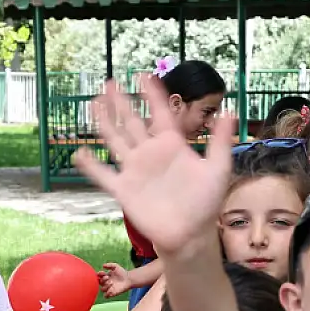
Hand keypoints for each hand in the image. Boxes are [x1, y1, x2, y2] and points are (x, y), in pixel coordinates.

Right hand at [73, 79, 233, 256]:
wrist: (190, 235)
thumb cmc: (205, 204)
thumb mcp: (217, 169)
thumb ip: (219, 141)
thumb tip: (229, 111)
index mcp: (171, 145)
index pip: (160, 113)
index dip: (152, 95)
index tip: (143, 75)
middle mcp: (150, 154)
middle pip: (131, 122)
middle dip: (121, 102)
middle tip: (110, 82)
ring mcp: (135, 171)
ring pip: (115, 140)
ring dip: (104, 123)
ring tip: (94, 103)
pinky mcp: (124, 190)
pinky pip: (104, 175)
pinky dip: (91, 165)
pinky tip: (80, 153)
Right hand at [98, 263, 132, 297]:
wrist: (129, 279)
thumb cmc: (122, 272)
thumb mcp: (116, 266)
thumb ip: (109, 265)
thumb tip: (103, 265)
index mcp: (106, 276)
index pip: (99, 276)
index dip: (99, 274)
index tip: (103, 273)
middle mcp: (106, 282)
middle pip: (100, 282)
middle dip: (103, 280)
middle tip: (108, 277)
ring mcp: (109, 288)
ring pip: (102, 289)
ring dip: (105, 286)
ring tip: (111, 283)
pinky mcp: (112, 293)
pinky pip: (106, 296)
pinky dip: (106, 294)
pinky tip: (111, 290)